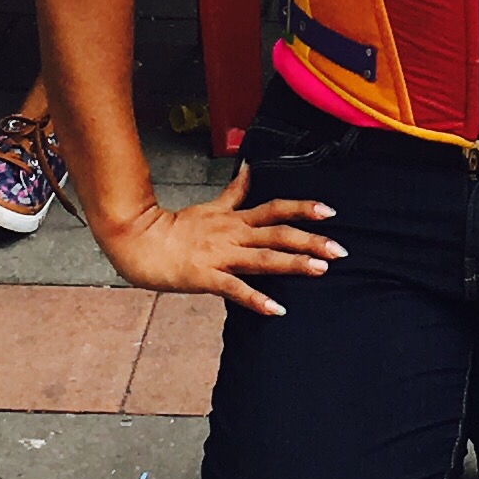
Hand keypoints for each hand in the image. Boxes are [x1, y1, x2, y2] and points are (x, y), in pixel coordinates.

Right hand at [92, 165, 344, 316]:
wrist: (137, 240)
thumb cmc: (172, 227)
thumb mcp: (209, 206)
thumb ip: (233, 193)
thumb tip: (249, 170)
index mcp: (235, 219)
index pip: (274, 208)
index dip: (303, 208)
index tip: (330, 211)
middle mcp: (233, 235)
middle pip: (278, 234)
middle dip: (311, 240)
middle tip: (340, 250)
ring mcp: (221, 255)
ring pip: (263, 257)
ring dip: (293, 263)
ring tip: (321, 269)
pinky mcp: (206, 276)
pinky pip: (236, 288)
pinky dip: (257, 298)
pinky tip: (277, 308)